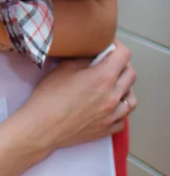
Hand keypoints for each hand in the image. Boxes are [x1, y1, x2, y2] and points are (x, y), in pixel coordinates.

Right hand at [21, 40, 136, 152]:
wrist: (42, 126)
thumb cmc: (49, 96)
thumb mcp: (64, 68)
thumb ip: (84, 58)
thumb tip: (94, 54)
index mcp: (103, 77)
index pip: (124, 55)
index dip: (118, 46)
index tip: (109, 45)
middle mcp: (113, 96)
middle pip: (131, 74)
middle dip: (122, 64)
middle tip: (108, 62)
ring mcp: (113, 115)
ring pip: (132, 98)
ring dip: (125, 88)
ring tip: (112, 85)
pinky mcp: (107, 129)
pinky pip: (124, 118)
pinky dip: (120, 109)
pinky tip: (109, 106)